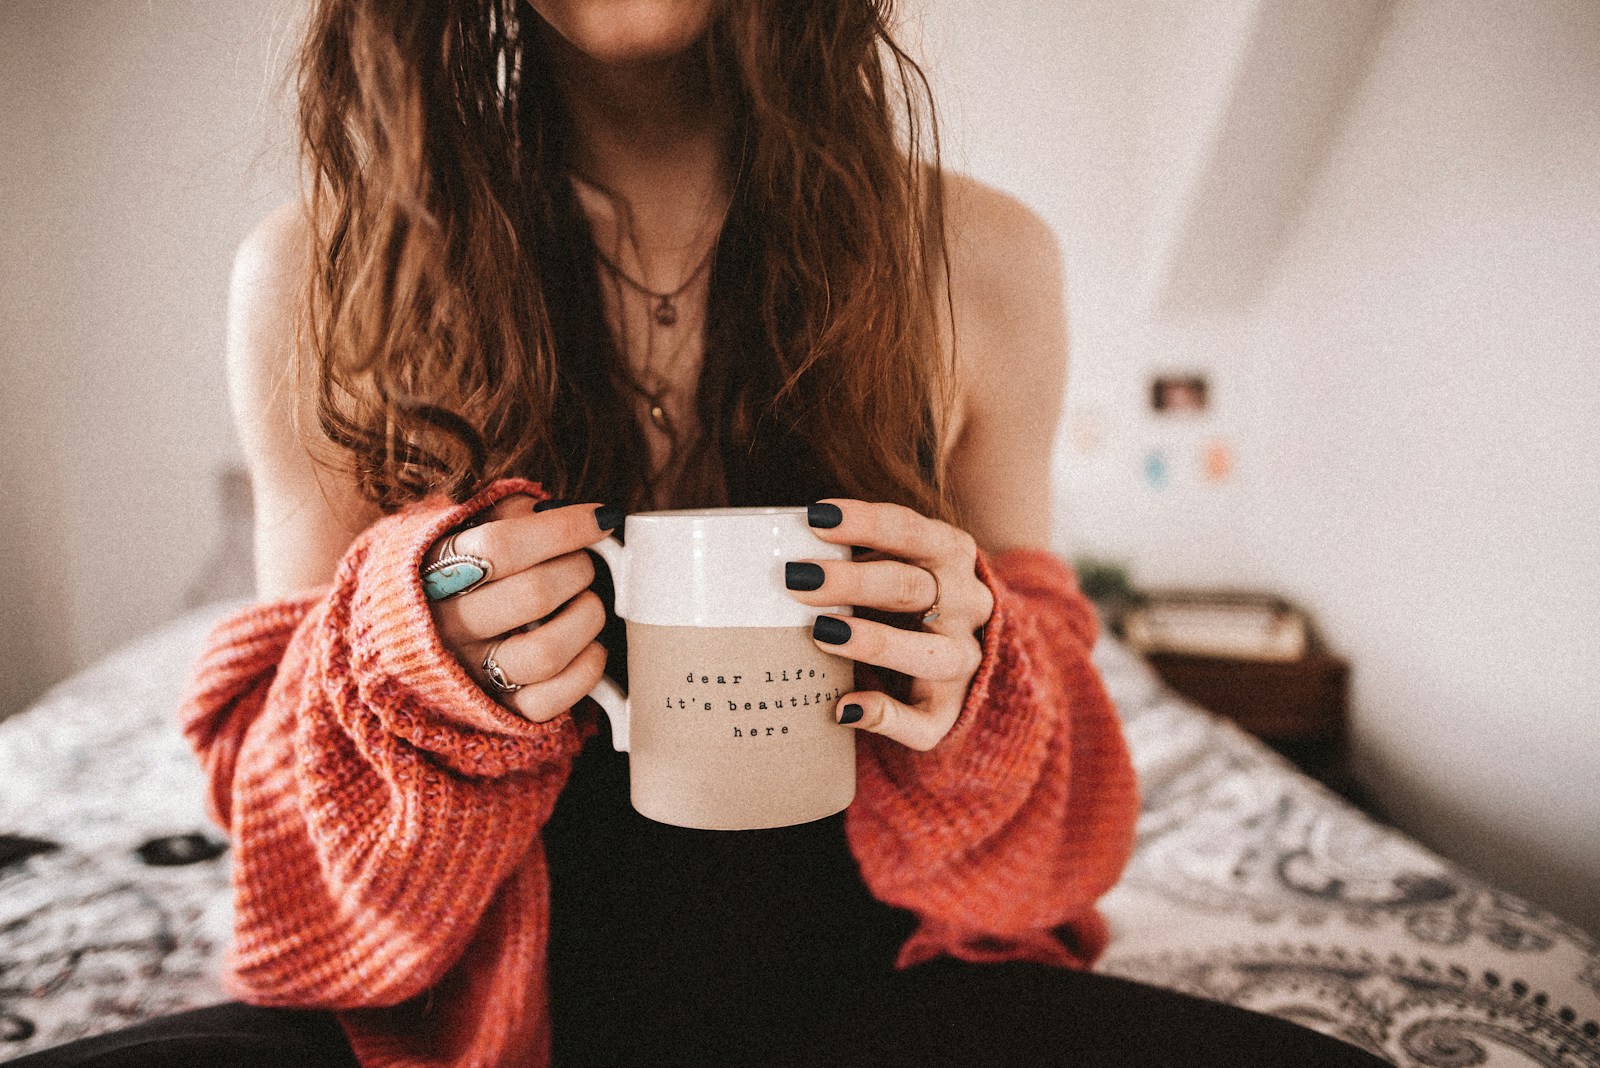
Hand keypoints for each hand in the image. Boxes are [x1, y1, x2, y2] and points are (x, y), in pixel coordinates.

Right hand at [421, 495, 619, 722]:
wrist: (411, 637)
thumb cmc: (458, 571)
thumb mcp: (466, 530)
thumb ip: (510, 514)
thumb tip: (564, 512)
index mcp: (433, 572)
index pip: (501, 545)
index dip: (562, 528)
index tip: (600, 519)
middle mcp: (446, 627)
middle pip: (533, 595)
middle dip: (578, 570)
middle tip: (584, 563)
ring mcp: (471, 674)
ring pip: (546, 653)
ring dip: (587, 619)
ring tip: (588, 602)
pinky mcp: (498, 710)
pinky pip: (550, 701)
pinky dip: (586, 670)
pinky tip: (589, 647)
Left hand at [786, 499, 995, 751]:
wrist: (959, 649)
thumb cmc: (904, 594)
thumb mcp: (895, 559)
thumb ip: (857, 555)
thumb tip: (783, 553)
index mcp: (950, 554)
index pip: (911, 531)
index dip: (864, 523)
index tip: (815, 518)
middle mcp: (967, 603)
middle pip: (910, 588)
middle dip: (851, 582)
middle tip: (797, 580)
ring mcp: (964, 658)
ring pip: (931, 654)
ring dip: (874, 641)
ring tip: (822, 634)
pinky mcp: (951, 708)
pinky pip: (926, 722)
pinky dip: (886, 717)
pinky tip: (845, 709)